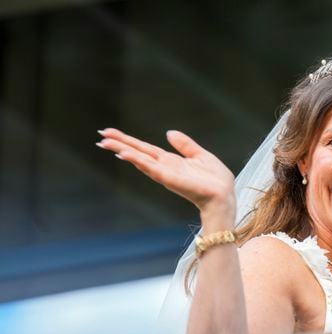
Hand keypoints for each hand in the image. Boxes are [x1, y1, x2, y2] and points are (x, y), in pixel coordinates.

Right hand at [96, 128, 235, 222]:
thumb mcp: (200, 155)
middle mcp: (164, 167)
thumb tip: (168, 133)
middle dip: (119, 144)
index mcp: (171, 161)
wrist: (224, 196)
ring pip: (139, 159)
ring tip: (105, 142)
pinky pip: (150, 168)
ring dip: (123, 150)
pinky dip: (137, 161)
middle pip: (138, 152)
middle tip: (100, 136)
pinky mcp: (169, 179)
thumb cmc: (216, 180)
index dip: (129, 141)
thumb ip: (185, 145)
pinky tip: (124, 154)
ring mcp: (165, 174)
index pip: (145, 149)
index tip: (111, 133)